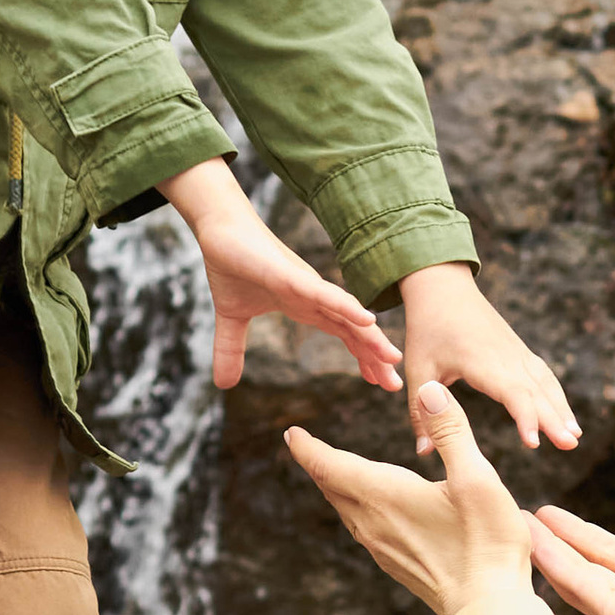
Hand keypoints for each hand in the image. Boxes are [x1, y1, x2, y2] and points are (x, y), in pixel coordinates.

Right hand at [164, 159, 402, 393]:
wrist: (217, 229)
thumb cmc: (230, 264)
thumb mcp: (231, 319)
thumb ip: (231, 350)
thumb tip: (224, 385)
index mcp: (305, 306)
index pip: (343, 335)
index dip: (364, 358)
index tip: (381, 383)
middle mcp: (313, 296)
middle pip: (352, 330)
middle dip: (375, 356)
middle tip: (396, 385)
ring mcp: (305, 284)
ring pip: (345, 314)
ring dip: (369, 336)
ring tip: (391, 358)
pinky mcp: (291, 275)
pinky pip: (324, 293)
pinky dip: (345, 306)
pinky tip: (366, 320)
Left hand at [286, 380, 532, 614]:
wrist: (488, 609)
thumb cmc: (486, 542)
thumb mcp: (476, 477)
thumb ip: (450, 431)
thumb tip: (428, 390)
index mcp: (384, 495)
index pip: (330, 465)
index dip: (308, 447)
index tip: (291, 433)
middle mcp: (373, 522)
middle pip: (332, 487)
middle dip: (318, 463)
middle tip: (304, 446)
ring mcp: (382, 548)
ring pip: (346, 510)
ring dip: (335, 486)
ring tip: (333, 472)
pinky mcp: (395, 565)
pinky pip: (362, 529)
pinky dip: (354, 508)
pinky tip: (370, 511)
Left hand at [399, 262, 577, 453]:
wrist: (443, 286)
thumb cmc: (427, 328)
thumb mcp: (418, 369)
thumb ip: (422, 412)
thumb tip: (424, 453)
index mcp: (481, 361)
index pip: (511, 392)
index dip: (524, 417)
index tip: (533, 443)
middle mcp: (506, 356)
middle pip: (536, 391)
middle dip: (554, 419)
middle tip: (570, 445)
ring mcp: (516, 351)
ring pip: (545, 382)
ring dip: (561, 408)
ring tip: (574, 436)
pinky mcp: (519, 350)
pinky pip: (543, 375)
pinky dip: (556, 395)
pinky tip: (564, 415)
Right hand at [528, 483, 614, 614]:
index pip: (614, 551)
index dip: (584, 534)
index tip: (556, 518)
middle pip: (587, 557)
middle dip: (555, 538)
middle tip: (523, 516)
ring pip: (575, 569)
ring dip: (545, 548)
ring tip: (516, 524)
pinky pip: (579, 583)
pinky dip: (553, 563)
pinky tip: (531, 545)